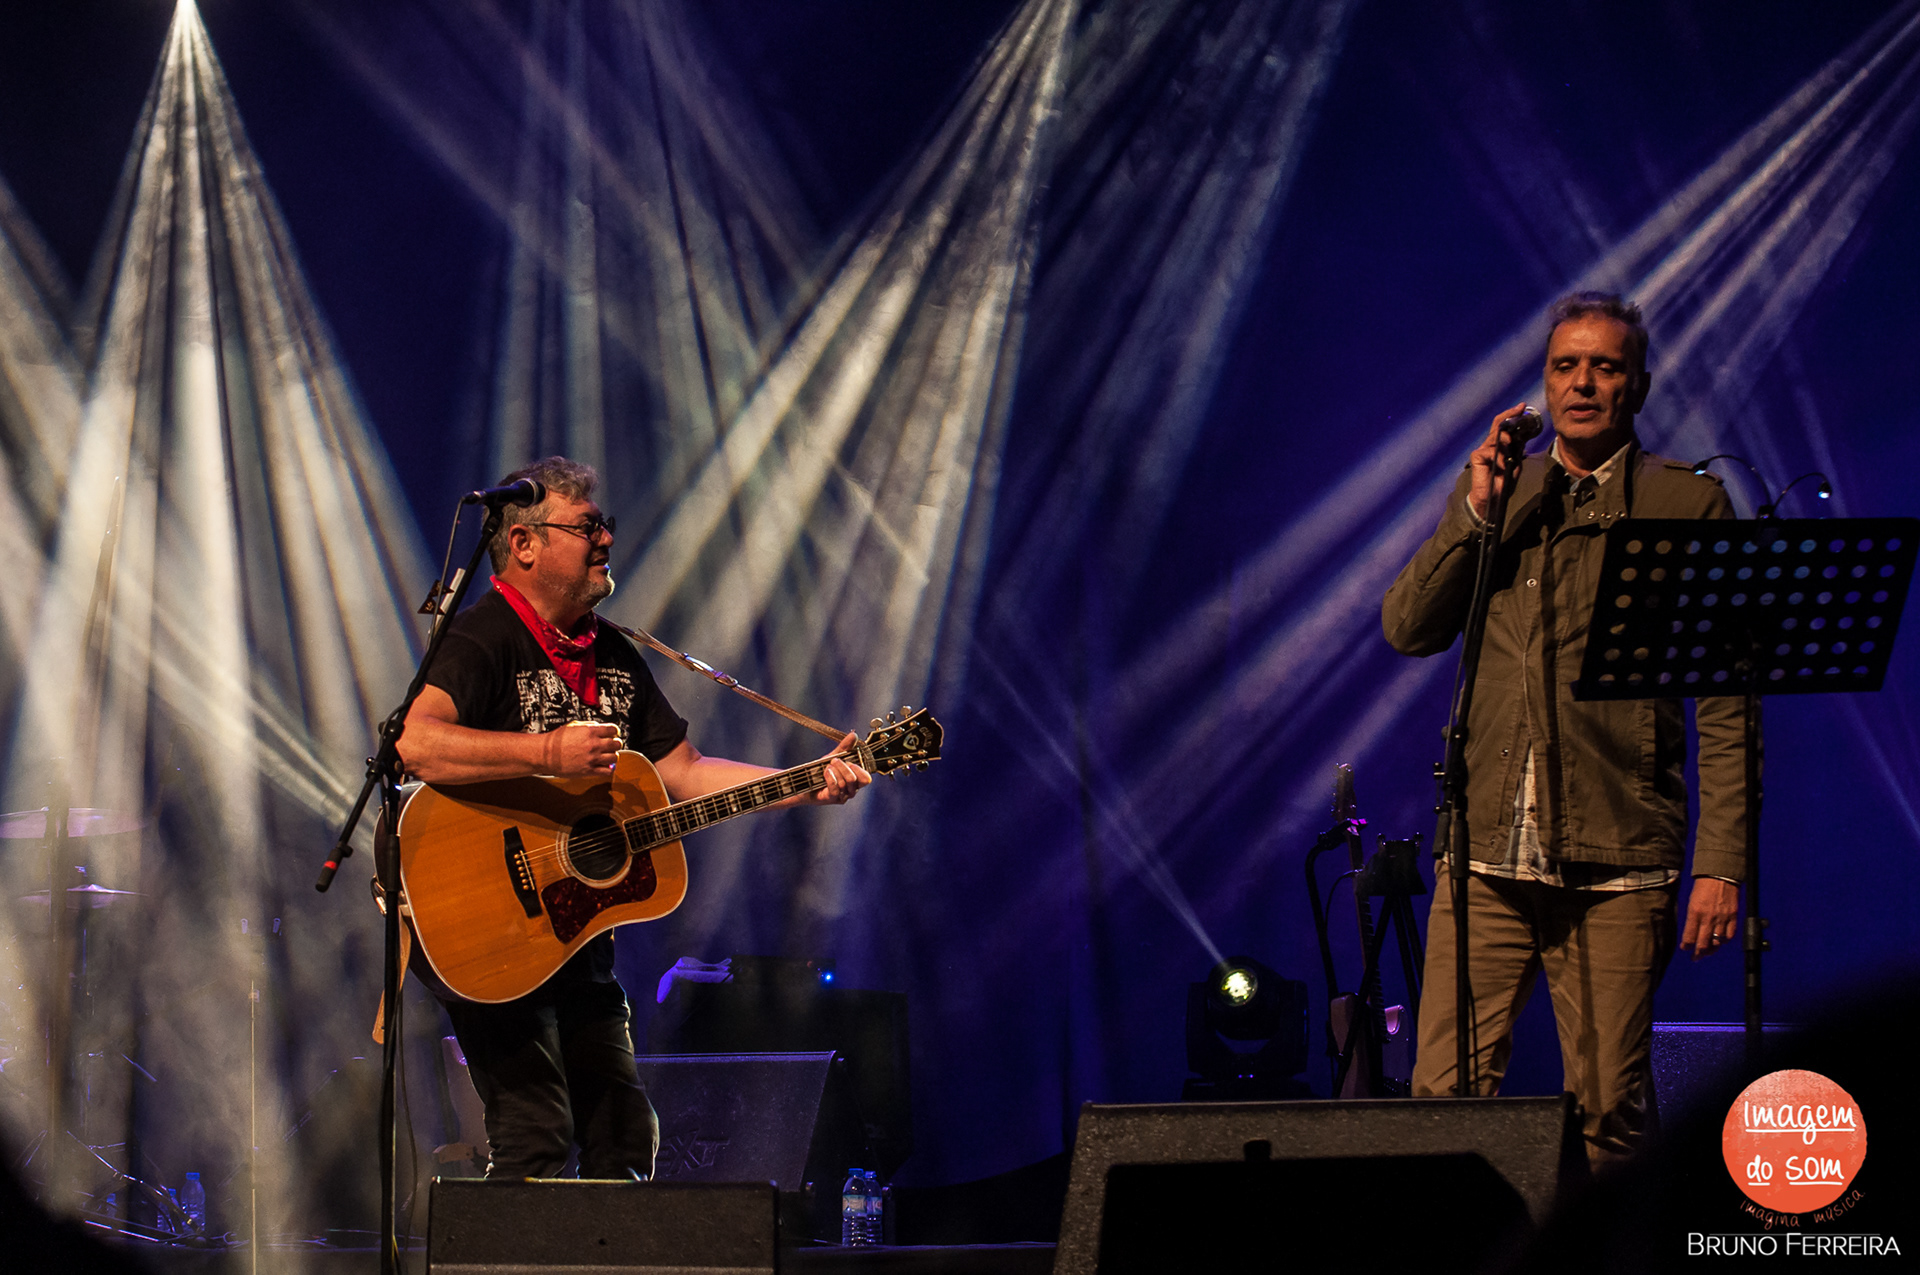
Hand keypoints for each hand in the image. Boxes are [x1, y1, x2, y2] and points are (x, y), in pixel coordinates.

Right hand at [545, 722, 622, 775]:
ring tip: (607, 756)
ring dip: (612, 756)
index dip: (614, 731)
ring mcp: (592, 758)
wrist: (545, 754)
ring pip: (615, 757)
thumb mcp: (573, 726)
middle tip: (611, 745)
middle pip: (616, 743)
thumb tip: (599, 726)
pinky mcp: (589, 770)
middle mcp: (593, 744)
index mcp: (590, 732)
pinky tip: (605, 765)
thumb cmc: (556, 741)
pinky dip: (609, 768)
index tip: (613, 734)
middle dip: (615, 743)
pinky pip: (608, 771)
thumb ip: (589, 725)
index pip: (613, 729)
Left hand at [810, 732, 871, 804]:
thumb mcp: (833, 756)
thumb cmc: (822, 771)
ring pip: (843, 783)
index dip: (859, 769)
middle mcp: (851, 790)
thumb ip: (845, 747)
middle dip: (843, 767)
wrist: (805, 782)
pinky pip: (835, 789)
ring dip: (834, 771)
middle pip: (854, 779)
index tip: (849, 761)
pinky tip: (826, 772)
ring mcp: (842, 796)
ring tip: (827, 767)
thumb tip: (854, 735)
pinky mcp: (831, 799)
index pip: (866, 779)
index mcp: (855, 781)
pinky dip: (830, 778)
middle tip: (834, 761)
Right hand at [1467, 404, 1533, 519]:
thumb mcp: (1515, 464)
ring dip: (1505, 440)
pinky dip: (1499, 458)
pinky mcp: (1477, 458)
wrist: (1492, 498)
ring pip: (1494, 437)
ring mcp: (1482, 451)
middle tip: (1519, 410)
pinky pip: (1489, 452)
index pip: (1504, 426)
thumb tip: (1523, 437)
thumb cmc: (1502, 483)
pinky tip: (1503, 465)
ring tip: (1509, 445)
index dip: (1512, 415)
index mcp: (1499, 446)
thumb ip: (1517, 450)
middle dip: (1509, 416)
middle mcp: (1490, 445)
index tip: (1522, 407)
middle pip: (1497, 425)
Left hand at [1681, 876, 1739, 959]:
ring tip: (1707, 952)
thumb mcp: (1691, 901)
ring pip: (1717, 942)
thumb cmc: (1703, 887)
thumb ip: (1692, 918)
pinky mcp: (1733, 917)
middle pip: (1703, 943)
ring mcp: (1722, 918)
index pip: (1689, 936)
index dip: (1686, 946)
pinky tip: (1720, 941)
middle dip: (1698, 954)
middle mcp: (1708, 918)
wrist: (1720, 875)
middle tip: (1695, 958)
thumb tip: (1691, 932)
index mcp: (1695, 913)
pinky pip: (1730, 935)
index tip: (1685, 948)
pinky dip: (1725, 940)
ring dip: (1711, 949)